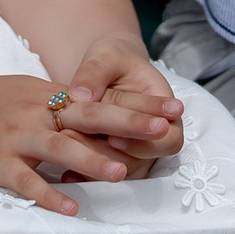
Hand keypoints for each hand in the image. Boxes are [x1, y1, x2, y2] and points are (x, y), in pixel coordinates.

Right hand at [0, 71, 166, 213]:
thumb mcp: (28, 91)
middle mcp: (36, 111)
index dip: (139, 103)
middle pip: (90, 115)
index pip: (102, 97)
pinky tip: (72, 208)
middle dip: (130, 123)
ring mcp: (15, 136)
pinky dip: (48, 195)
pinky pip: (25, 182)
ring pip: (59, 147)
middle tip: (165, 131)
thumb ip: (62, 103)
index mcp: (48, 93)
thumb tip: (101, 114)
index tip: (175, 109)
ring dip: (92, 159)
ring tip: (122, 171)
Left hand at [63, 36, 185, 178]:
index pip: (169, 138)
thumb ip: (94, 73)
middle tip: (78, 141)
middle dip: (112, 156)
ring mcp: (135, 151)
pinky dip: (85, 175)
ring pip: (123, 170)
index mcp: (162, 108)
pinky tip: (65, 173)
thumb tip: (80, 95)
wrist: (104, 70)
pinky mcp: (115, 159)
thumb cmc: (111, 61)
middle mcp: (153, 135)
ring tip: (65, 149)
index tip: (115, 137)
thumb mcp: (104, 57)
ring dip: (95, 164)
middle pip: (145, 161)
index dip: (146, 143)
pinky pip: (104, 176)